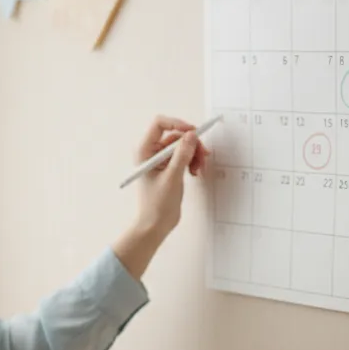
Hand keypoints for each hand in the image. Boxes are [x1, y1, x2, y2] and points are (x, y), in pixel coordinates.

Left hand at [133, 115, 209, 236]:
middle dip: (191, 144)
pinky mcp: (169, 168)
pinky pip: (183, 156)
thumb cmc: (157, 204)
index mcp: (144, 151)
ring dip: (194, 154)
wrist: (155, 224)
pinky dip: (192, 161)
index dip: (178, 124)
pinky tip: (195, 172)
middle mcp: (151, 152)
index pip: (160, 124)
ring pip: (182, 146)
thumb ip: (182, 154)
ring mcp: (160, 160)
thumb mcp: (172, 177)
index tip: (194, 132)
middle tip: (203, 155)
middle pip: (175, 135)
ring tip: (198, 169)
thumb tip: (191, 135)